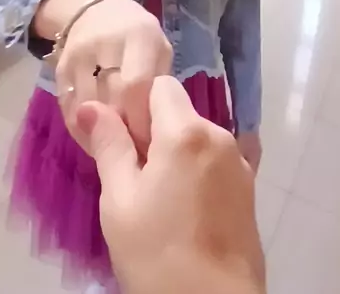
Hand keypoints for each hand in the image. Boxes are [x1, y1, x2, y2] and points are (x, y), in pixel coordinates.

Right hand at [55, 0, 172, 153]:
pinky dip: (84, 133)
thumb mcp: (160, 51)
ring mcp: (77, 55)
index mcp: (139, 36)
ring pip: (88, 109)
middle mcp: (105, 42)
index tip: (152, 144)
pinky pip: (69, 112)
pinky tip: (98, 144)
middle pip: (113, 100)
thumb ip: (157, 86)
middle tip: (137, 155)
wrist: (96, 12)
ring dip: (103, 138)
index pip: (137, 86)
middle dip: (126, 133)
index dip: (143, 120)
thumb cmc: (140, 38)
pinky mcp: (59, 71)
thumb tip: (153, 133)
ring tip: (119, 155)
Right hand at [78, 76, 265, 293]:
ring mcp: (240, 165)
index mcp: (188, 132)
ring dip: (175, 155)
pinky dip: (196, 174)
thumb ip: (109, 146)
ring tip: (154, 200)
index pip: (161, 86)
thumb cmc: (158, 254)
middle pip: (181, 113)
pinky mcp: (249, 192)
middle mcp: (221, 138)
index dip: (136, 105)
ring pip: (198, 140)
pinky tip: (181, 212)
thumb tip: (90, 105)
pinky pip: (214, 165)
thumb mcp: (120, 201)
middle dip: (154, 133)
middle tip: (130, 175)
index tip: (119, 138)